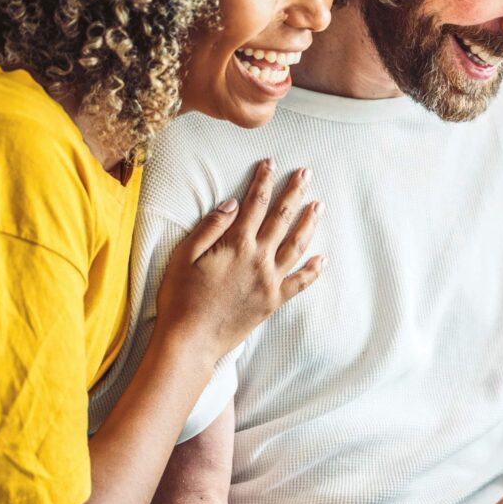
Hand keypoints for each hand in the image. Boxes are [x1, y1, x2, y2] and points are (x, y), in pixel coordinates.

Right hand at [154, 158, 321, 363]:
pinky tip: (323, 259)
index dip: (264, 180)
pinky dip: (314, 270)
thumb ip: (210, 227)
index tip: (271, 163)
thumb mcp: (183, 256)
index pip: (255, 203)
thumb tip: (232, 203)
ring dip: (309, 223)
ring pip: (297, 245)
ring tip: (319, 205)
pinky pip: (300, 283)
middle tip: (306, 173)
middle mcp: (258, 259)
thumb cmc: (179, 298)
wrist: (190, 341)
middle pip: (282, 218)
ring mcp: (269, 281)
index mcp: (236, 244)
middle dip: (295, 192)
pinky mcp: (274, 302)